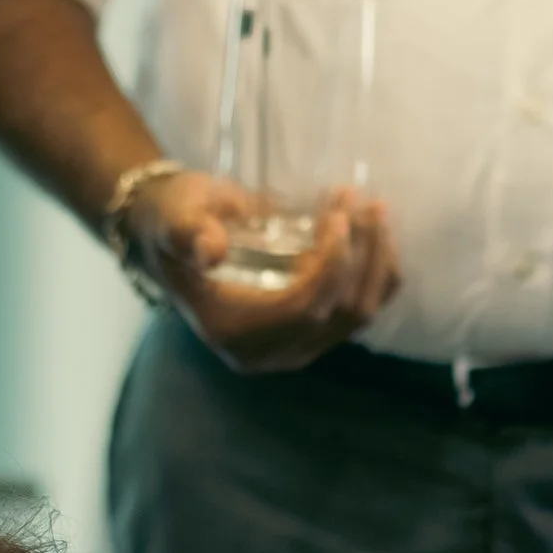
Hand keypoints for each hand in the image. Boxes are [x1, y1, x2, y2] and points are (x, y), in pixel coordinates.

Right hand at [124, 172, 403, 374]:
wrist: (177, 237)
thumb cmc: (176, 222)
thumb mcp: (176, 219)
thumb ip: (189, 234)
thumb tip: (211, 251)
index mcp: (233, 331)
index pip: (302, 310)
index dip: (330, 266)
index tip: (338, 215)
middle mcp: (267, 352)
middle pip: (339, 316)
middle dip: (360, 256)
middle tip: (361, 201)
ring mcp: (294, 347)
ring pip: (357, 316)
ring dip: (375, 262)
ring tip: (374, 208)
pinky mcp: (313, 334)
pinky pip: (360, 312)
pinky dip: (376, 275)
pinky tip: (376, 233)